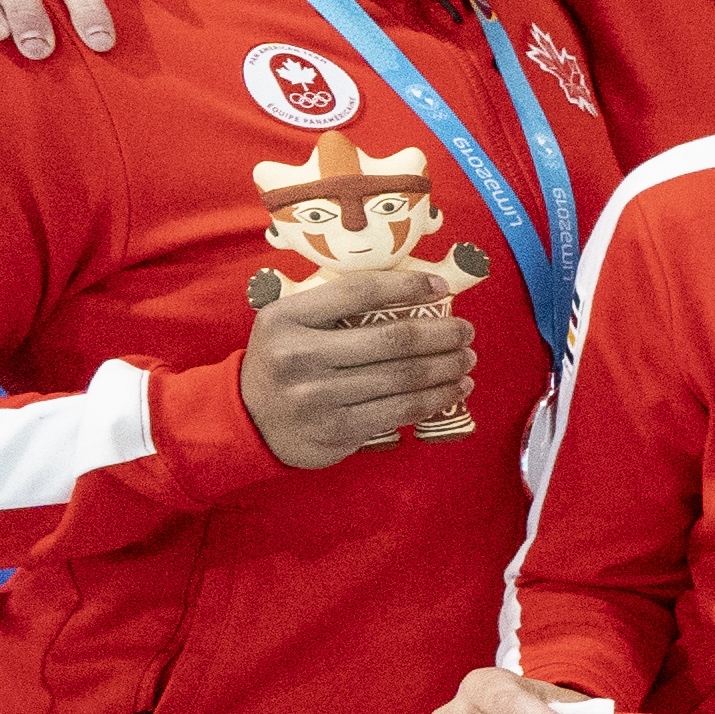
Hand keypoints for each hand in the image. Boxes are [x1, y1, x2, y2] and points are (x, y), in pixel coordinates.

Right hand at [240, 263, 477, 465]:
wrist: (248, 420)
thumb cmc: (284, 362)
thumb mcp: (290, 323)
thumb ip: (334, 306)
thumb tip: (412, 289)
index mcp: (287, 317)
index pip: (359, 290)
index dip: (407, 285)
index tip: (441, 286)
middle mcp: (299, 355)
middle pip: (393, 339)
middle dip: (442, 334)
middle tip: (466, 331)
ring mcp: (318, 395)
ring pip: (403, 378)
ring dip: (446, 367)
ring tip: (466, 360)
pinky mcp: (336, 429)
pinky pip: (399, 410)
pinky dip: (435, 399)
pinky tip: (454, 390)